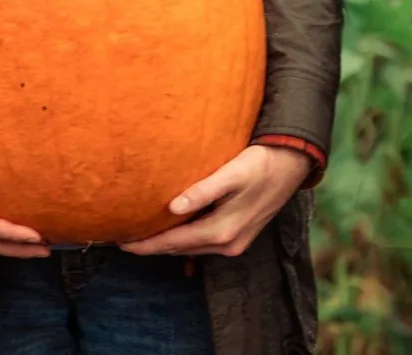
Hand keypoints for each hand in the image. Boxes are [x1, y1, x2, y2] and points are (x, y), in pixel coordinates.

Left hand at [119, 144, 311, 256]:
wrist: (290, 165)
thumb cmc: (259, 163)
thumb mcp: (231, 174)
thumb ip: (203, 191)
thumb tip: (173, 207)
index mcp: (222, 230)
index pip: (174, 242)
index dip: (146, 244)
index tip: (121, 242)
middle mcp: (228, 243)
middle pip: (180, 249)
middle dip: (152, 246)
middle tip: (123, 240)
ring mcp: (235, 242)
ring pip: (191, 248)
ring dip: (167, 244)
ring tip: (142, 236)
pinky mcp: (239, 235)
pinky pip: (203, 244)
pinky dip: (184, 241)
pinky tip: (172, 233)